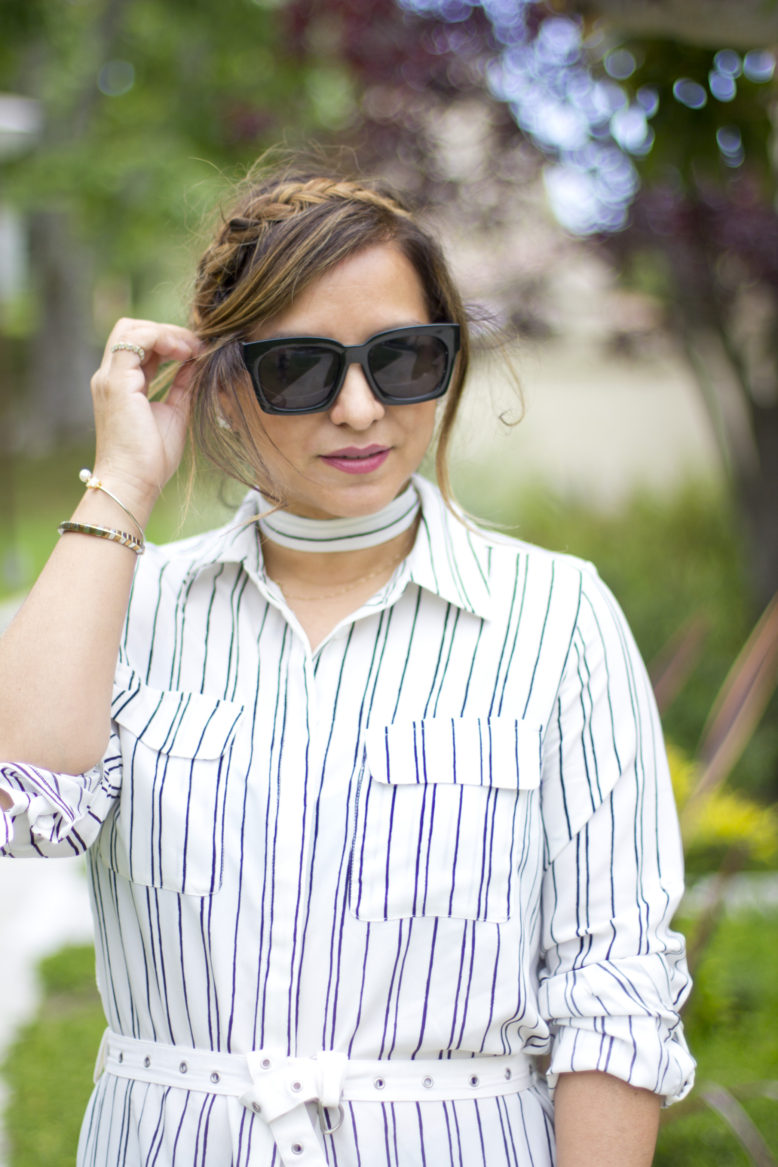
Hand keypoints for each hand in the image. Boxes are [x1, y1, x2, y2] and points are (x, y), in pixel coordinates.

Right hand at [89, 319, 202, 516]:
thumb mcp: (175, 413)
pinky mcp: (116, 381)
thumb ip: (182, 386)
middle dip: (167, 331)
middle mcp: (110, 377)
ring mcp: (110, 377)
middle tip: (196, 346)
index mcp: (122, 385)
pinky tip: (184, 353)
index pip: (140, 346)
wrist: (134, 482)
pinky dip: (162, 338)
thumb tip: (197, 364)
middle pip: (131, 330)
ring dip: (166, 332)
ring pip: (131, 328)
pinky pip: (135, 339)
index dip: (169, 341)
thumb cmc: (151, 459)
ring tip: (192, 348)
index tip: (197, 351)